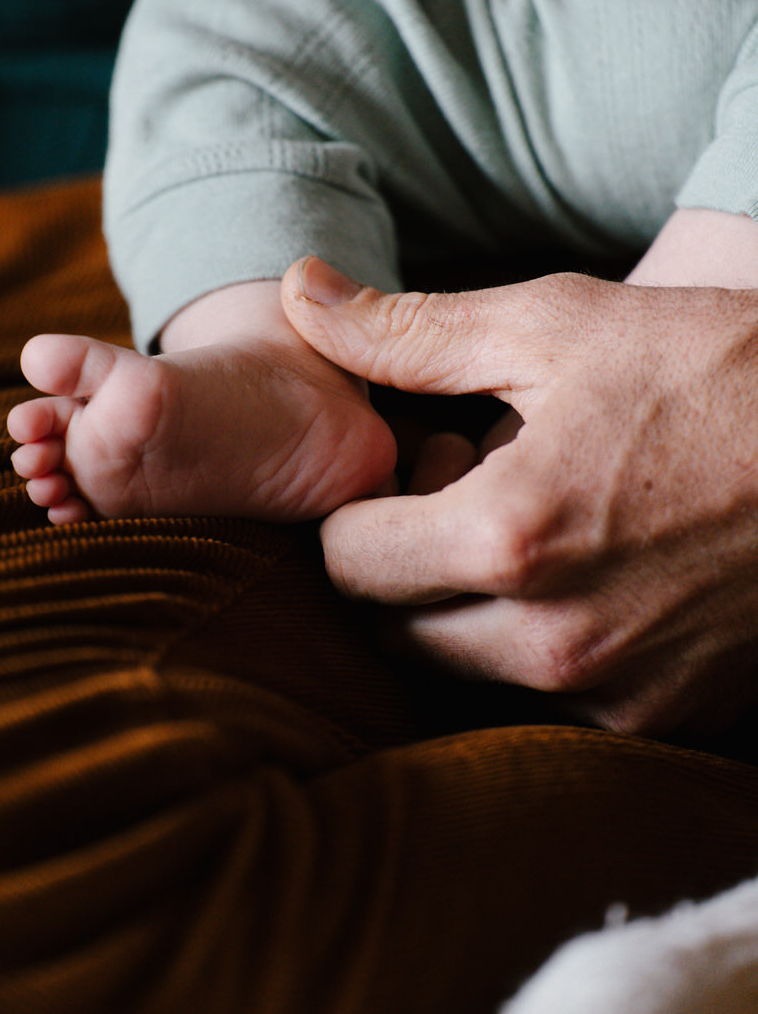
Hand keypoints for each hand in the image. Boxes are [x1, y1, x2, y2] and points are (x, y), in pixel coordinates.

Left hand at [281, 259, 757, 736]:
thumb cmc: (717, 368)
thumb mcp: (559, 325)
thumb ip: (410, 330)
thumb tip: (298, 294)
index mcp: (509, 537)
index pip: (345, 562)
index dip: (361, 505)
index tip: (421, 459)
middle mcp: (551, 639)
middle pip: (391, 630)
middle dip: (402, 564)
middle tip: (469, 488)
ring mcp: (612, 692)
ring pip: (461, 673)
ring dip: (464, 608)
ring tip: (533, 524)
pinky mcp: (663, 718)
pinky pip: (547, 702)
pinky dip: (537, 646)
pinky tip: (590, 570)